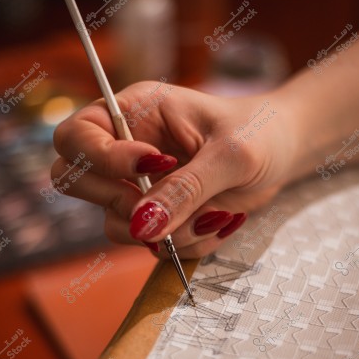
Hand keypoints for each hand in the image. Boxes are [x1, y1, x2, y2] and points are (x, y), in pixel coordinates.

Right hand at [52, 81, 295, 258]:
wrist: (282, 153)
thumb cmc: (260, 132)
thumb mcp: (230, 154)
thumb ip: (186, 188)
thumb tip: (144, 226)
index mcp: (135, 113)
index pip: (77, 137)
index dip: (104, 159)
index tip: (153, 165)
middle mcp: (126, 150)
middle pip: (75, 182)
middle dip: (123, 203)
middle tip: (168, 202)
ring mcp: (139, 188)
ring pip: (116, 224)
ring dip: (165, 232)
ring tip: (213, 214)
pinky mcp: (158, 217)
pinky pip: (151, 245)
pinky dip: (186, 244)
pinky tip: (218, 221)